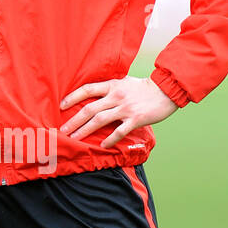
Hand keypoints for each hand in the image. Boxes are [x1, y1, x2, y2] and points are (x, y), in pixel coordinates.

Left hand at [59, 77, 176, 147]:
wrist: (166, 90)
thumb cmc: (144, 87)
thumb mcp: (124, 82)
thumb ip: (110, 88)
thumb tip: (94, 94)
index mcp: (112, 85)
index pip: (87, 90)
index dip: (72, 97)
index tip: (61, 106)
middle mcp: (116, 96)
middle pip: (89, 109)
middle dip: (74, 120)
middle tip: (63, 130)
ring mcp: (125, 108)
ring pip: (100, 120)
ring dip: (85, 130)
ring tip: (75, 138)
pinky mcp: (135, 119)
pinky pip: (119, 131)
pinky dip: (110, 139)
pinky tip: (102, 145)